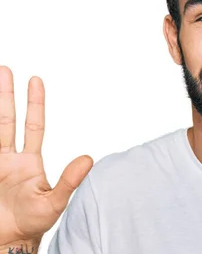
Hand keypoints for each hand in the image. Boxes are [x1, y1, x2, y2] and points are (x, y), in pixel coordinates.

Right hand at [0, 66, 92, 243]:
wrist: (8, 241)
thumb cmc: (32, 223)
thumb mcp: (54, 202)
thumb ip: (69, 180)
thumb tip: (89, 159)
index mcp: (28, 162)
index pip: (33, 125)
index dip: (34, 103)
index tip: (35, 79)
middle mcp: (8, 159)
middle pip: (6, 119)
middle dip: (5, 95)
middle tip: (5, 69)